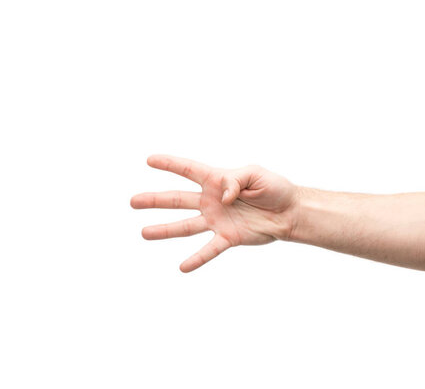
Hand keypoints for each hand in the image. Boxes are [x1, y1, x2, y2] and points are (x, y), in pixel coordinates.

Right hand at [130, 155, 297, 271]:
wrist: (290, 212)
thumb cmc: (274, 189)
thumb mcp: (255, 175)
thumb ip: (235, 181)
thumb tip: (223, 197)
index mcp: (218, 180)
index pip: (189, 170)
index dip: (170, 164)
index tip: (149, 160)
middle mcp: (212, 201)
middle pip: (178, 199)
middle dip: (155, 200)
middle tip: (132, 201)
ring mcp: (217, 220)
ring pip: (186, 226)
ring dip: (165, 229)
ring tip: (144, 233)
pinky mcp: (228, 237)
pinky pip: (209, 249)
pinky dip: (197, 259)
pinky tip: (182, 267)